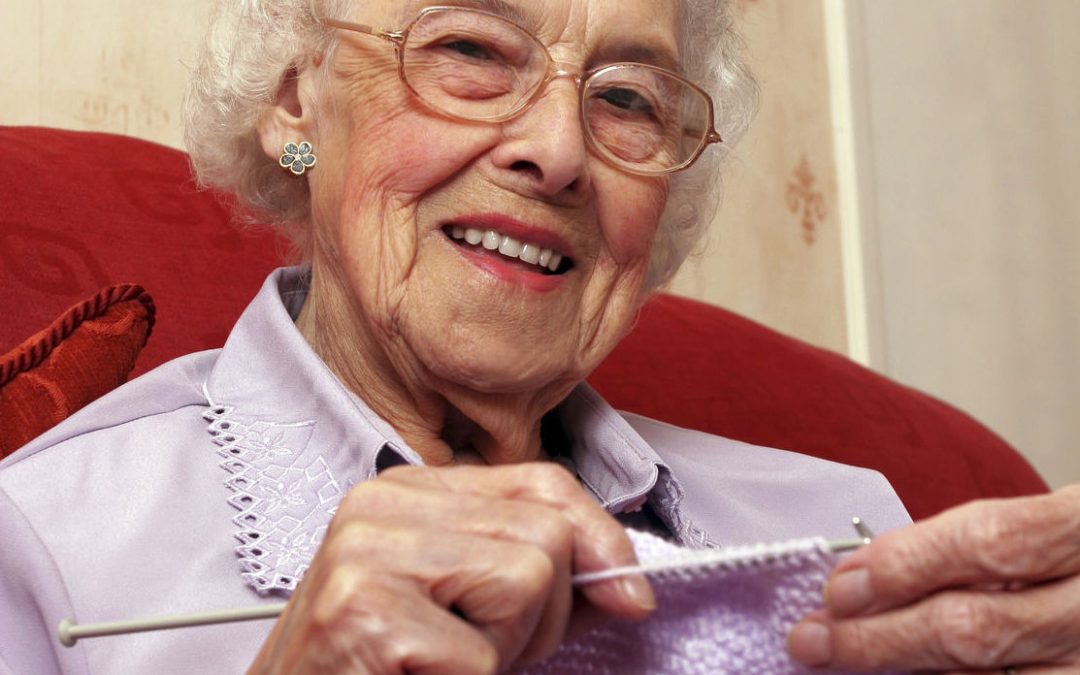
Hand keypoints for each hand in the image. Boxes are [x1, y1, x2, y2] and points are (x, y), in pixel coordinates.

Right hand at [247, 463, 654, 674]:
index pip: (540, 480)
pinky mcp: (367, 610)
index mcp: (409, 489)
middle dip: (546, 614)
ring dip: (507, 649)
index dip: (601, 536)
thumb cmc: (382, 666)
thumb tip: (626, 580)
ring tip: (448, 662)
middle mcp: (383, 504)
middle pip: (546, 532)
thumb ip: (539, 576)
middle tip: (485, 651)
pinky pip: (483, 654)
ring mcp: (368, 551)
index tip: (628, 592)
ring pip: (529, 578)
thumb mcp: (467, 604)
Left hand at [788, 485, 1079, 672]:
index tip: (839, 588)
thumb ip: (962, 550)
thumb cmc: (1064, 559)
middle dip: (879, 638)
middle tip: (813, 642)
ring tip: (844, 665)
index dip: (905, 565)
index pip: (991, 543)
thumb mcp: (1034, 528)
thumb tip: (859, 582)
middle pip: (977, 628)